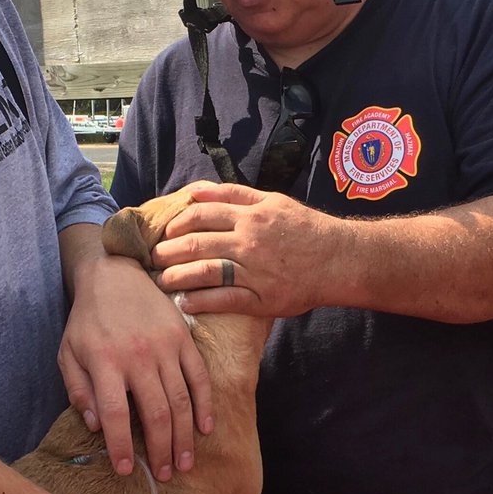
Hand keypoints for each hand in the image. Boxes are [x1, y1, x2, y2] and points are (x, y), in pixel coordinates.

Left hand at [58, 253, 212, 482]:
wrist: (114, 275)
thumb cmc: (87, 320)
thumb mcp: (68, 353)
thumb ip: (78, 390)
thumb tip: (96, 425)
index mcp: (105, 361)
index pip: (115, 414)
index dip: (121, 446)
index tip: (127, 470)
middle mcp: (137, 356)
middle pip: (156, 413)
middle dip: (161, 450)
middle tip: (165, 475)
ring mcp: (165, 347)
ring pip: (181, 400)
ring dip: (185, 437)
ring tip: (185, 462)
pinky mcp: (184, 339)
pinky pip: (199, 378)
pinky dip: (205, 405)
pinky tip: (205, 428)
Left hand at [150, 181, 342, 317]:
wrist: (339, 260)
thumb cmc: (305, 228)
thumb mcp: (273, 200)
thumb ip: (234, 194)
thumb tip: (196, 190)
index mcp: (251, 215)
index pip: (201, 215)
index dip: (176, 224)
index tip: (164, 233)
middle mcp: (249, 241)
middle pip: (197, 244)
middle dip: (168, 252)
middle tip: (152, 259)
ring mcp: (255, 271)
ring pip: (205, 272)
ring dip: (176, 277)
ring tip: (160, 281)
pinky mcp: (262, 298)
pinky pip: (224, 300)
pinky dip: (200, 302)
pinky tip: (185, 303)